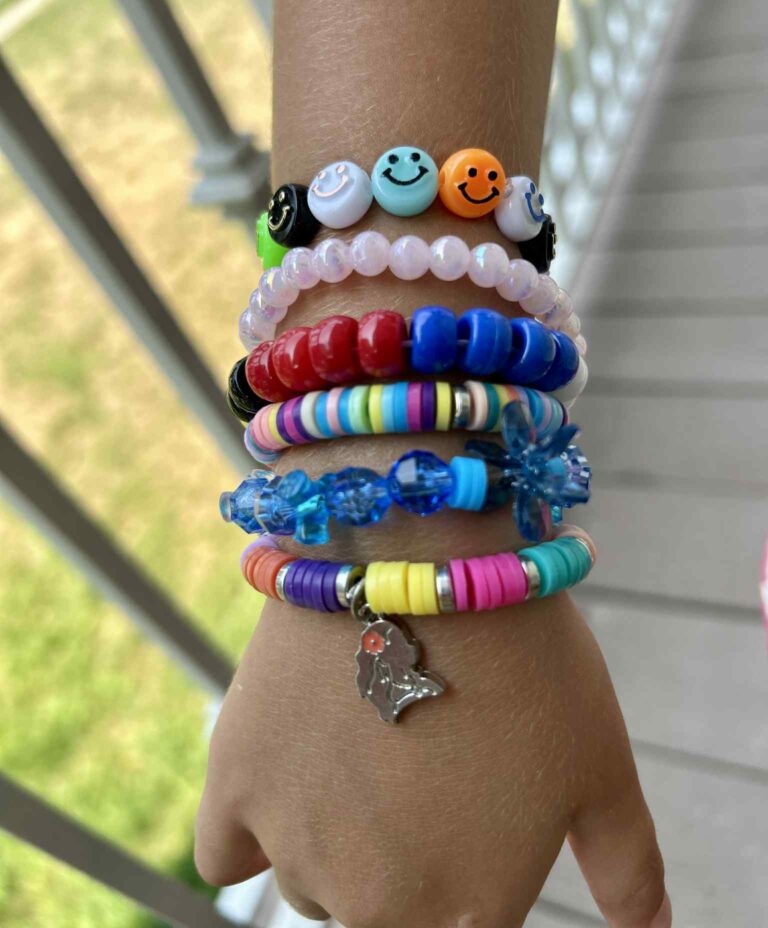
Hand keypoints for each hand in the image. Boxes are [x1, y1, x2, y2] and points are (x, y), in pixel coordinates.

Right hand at [195, 581, 669, 927]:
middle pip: (379, 917)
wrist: (424, 553)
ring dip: (337, 840)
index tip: (458, 818)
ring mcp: (297, 849)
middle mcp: (376, 904)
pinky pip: (224, 855)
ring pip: (310, 885)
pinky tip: (288, 780)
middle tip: (420, 774)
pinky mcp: (233, 788)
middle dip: (404, 864)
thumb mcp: (602, 764)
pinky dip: (249, 830)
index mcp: (469, 914)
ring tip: (366, 748)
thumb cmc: (527, 657)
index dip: (465, 878)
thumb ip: (629, 868)